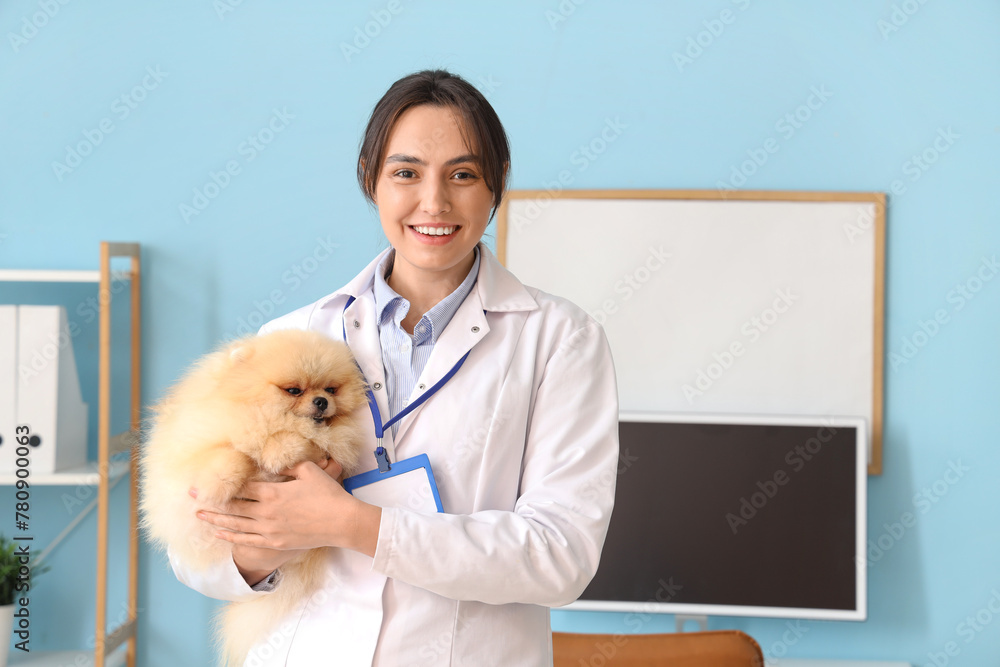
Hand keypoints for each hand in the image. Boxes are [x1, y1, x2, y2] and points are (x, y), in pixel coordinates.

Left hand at [194, 460, 381, 558]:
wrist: (341, 522)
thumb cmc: (328, 494)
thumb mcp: (309, 471)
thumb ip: (289, 465)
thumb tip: (274, 460)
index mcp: (273, 492)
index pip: (242, 488)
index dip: (224, 484)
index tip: (206, 481)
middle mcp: (266, 512)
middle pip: (233, 506)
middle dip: (211, 501)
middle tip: (191, 497)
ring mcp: (269, 530)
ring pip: (236, 525)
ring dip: (215, 520)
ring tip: (199, 516)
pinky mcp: (275, 543)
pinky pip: (247, 540)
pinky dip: (231, 537)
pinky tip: (219, 534)